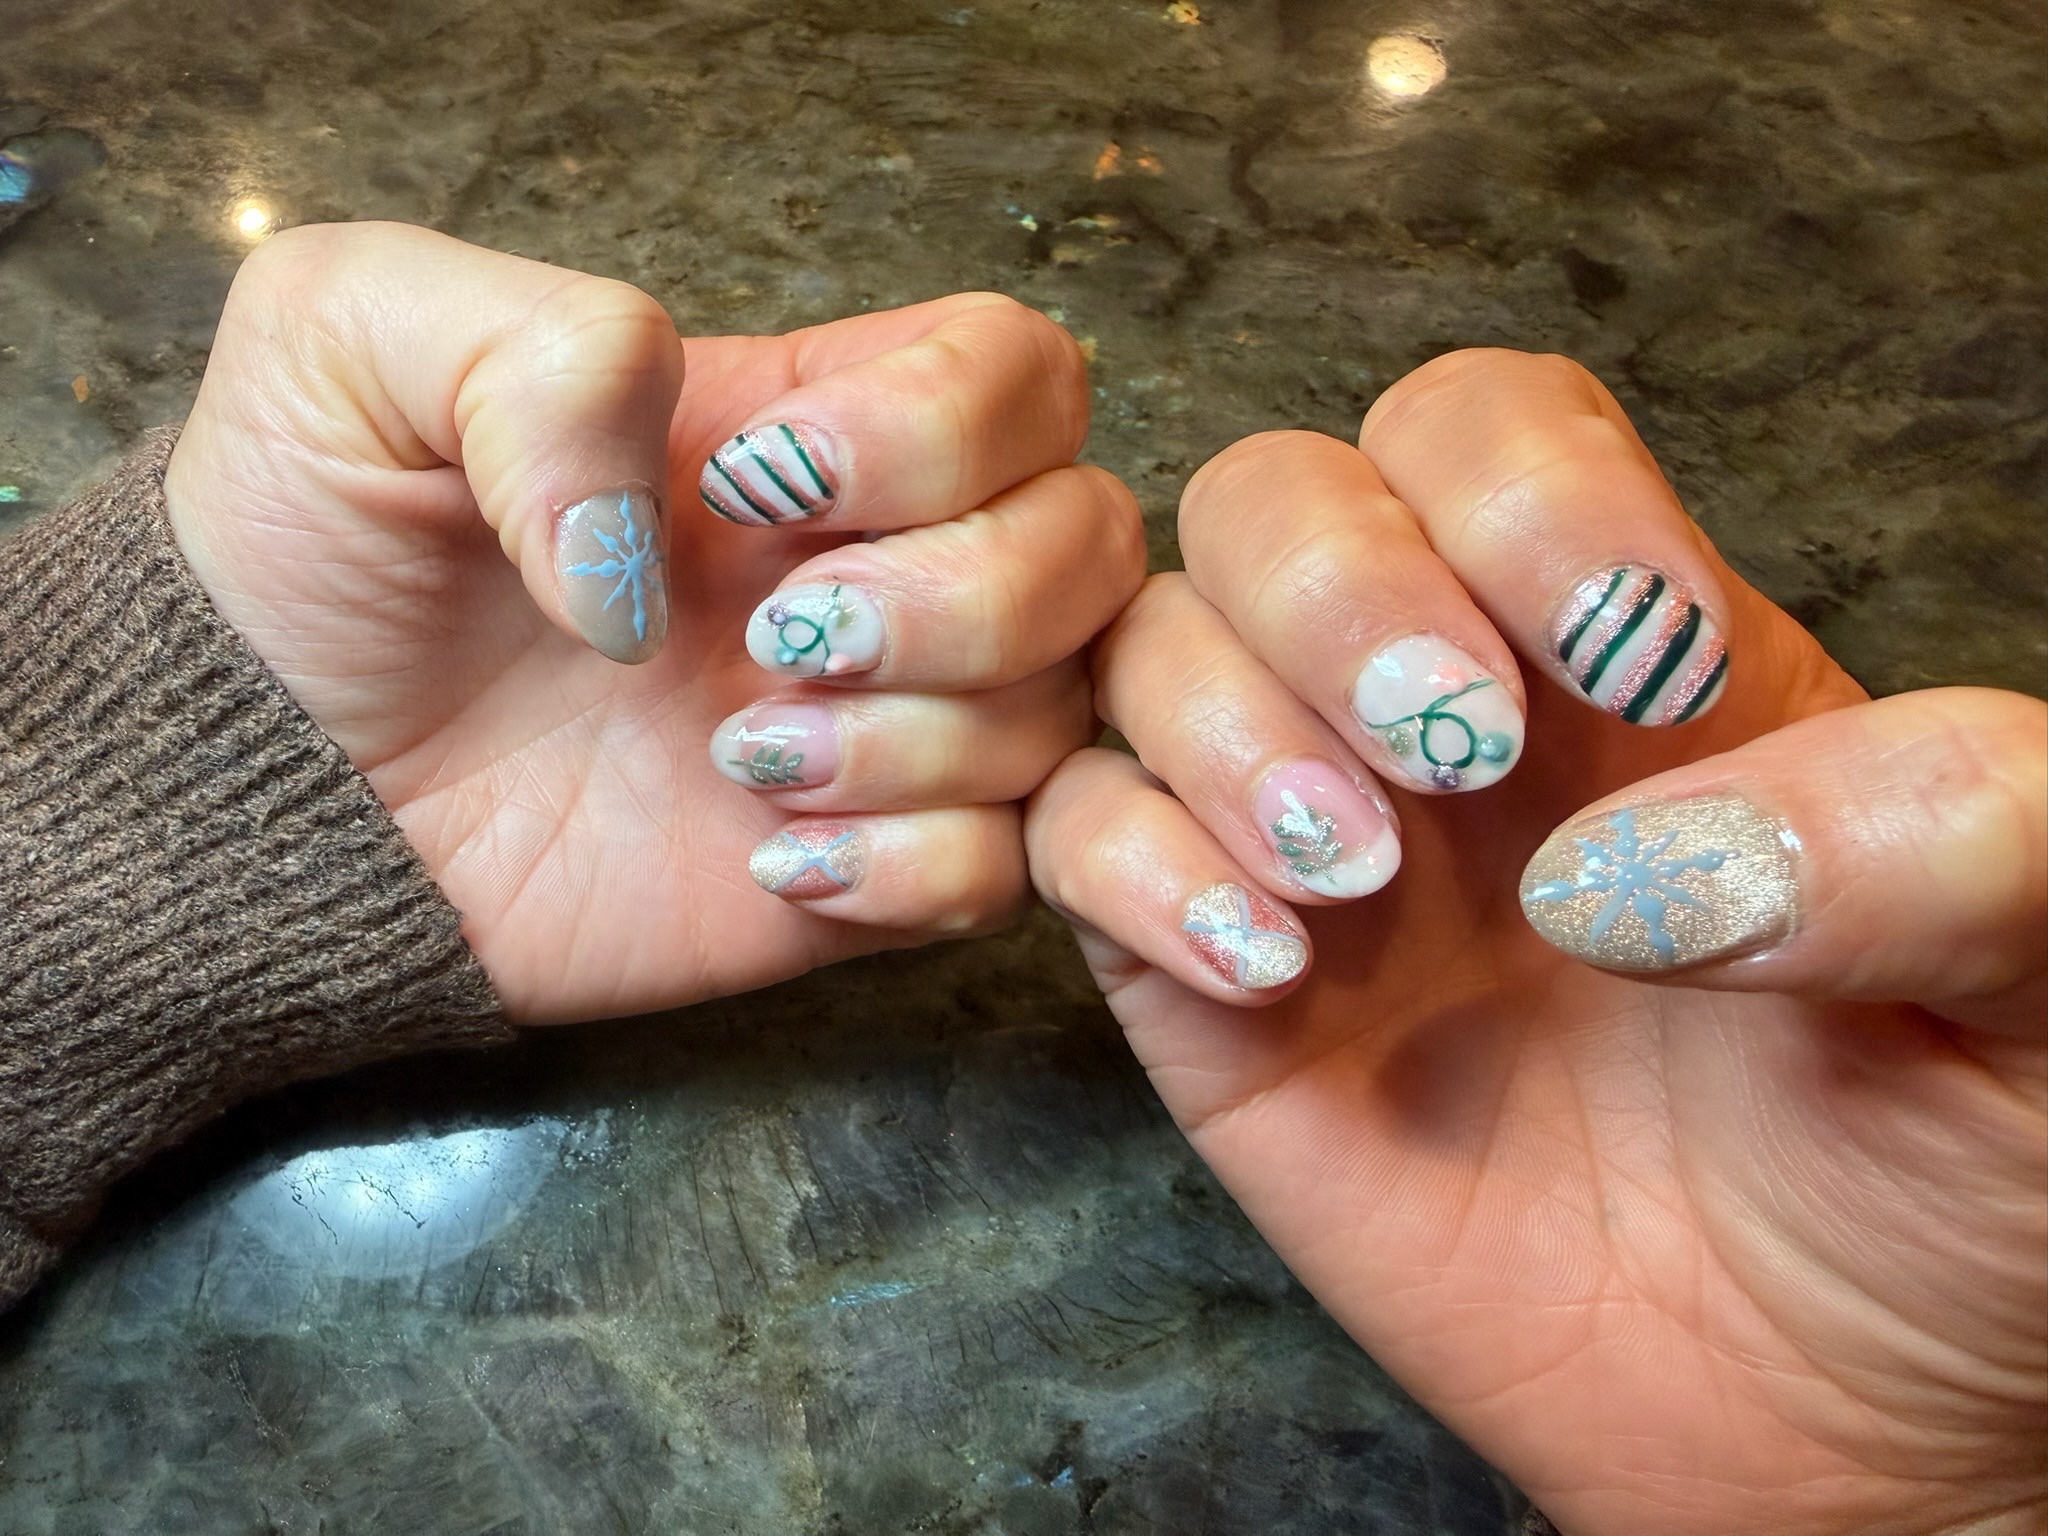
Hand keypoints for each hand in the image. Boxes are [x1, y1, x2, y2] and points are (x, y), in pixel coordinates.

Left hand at [165, 223, 1141, 1023]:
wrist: (260, 792)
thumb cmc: (302, 556)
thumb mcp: (356, 339)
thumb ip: (545, 351)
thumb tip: (676, 558)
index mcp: (792, 429)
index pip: (1017, 375)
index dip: (948, 424)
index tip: (760, 485)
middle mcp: (866, 568)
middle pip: (1089, 543)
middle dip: (963, 596)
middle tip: (779, 635)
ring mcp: (872, 729)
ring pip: (1054, 714)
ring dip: (917, 739)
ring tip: (736, 756)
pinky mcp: (846, 879)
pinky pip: (1001, 873)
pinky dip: (914, 865)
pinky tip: (765, 859)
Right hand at [1026, 351, 2046, 1534]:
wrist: (1833, 1425)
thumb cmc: (1954, 1188)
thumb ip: (1956, 844)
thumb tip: (1633, 862)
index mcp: (1630, 657)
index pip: (1490, 431)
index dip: (1524, 495)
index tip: (1636, 662)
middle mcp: (1443, 719)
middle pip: (1276, 502)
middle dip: (1338, 591)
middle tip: (1460, 754)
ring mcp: (1314, 853)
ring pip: (1151, 649)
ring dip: (1225, 726)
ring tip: (1358, 882)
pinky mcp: (1214, 995)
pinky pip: (1080, 843)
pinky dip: (1131, 868)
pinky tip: (1265, 970)